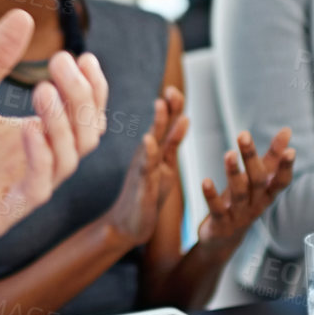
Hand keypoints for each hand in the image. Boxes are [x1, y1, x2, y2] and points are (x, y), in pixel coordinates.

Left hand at [0, 9, 109, 278]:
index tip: (84, 56)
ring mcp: (19, 193)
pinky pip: (35, 191)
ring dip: (62, 124)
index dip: (92, 89)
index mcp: (31, 137)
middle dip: (81, 98)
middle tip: (62, 61)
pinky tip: (29, 130)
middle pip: (85, 135)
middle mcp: (33, 165)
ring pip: (66, 162)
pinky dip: (39, 159)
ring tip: (45, 88)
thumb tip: (23, 15)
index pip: (83, 116)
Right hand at [102, 89, 188, 249]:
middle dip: (166, 108)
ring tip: (160, 104)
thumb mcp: (165, 165)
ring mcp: (142, 170)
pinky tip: (148, 141)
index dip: (173, 106)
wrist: (127, 225)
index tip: (175, 88)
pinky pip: (145, 169)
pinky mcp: (141, 187)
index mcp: (155, 150)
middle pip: (159, 127)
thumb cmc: (146, 194)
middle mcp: (147, 155)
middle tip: (172, 88)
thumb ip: (173, 143)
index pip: (166, 123)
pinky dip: (147, 154)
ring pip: (152, 143)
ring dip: (157, 124)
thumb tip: (185, 118)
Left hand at [195, 128, 294, 253]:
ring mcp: (239, 216)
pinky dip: (211, 196)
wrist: (222, 240)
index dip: (286, 167)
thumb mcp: (257, 181)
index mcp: (267, 194)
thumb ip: (271, 157)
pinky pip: (217, 209)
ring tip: (229, 153)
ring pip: (239, 194)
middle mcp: (256, 205)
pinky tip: (205, 181)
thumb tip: (287, 130)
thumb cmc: (243, 202)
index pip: (282, 181)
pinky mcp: (220, 224)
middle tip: (243, 135)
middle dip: (252, 158)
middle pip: (258, 182)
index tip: (290, 150)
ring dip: (234, 173)